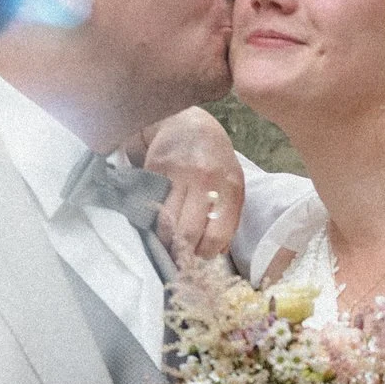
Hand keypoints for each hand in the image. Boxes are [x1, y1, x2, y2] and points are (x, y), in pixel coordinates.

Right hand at [141, 107, 244, 266]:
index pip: (216, 234)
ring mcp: (178, 174)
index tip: (200, 259)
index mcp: (230, 187)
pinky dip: (152, 220)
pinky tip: (156, 224)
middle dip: (182, 252)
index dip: (206, 254)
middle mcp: (205, 180)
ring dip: (165, 240)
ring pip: (166, 222)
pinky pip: (151, 205)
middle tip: (179, 258)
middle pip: (188, 232)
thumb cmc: (215, 160)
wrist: (188, 124)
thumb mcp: (233, 184)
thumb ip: (229, 217)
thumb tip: (217, 251)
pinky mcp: (155, 169)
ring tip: (167, 244)